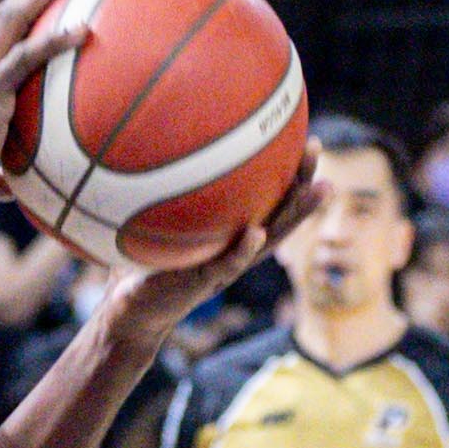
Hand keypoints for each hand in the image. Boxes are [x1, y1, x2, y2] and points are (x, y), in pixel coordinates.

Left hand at [100, 157, 319, 335]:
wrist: (130, 313)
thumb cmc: (142, 265)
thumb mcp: (154, 222)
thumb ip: (158, 192)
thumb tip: (144, 142)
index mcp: (230, 234)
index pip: (266, 197)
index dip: (285, 170)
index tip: (300, 134)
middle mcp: (235, 249)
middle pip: (279, 213)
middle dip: (300, 181)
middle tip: (317, 148)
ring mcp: (223, 268)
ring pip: (269, 238)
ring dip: (294, 214)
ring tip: (318, 187)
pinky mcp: (201, 284)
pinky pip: (227, 265)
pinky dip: (243, 250)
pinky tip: (257, 231)